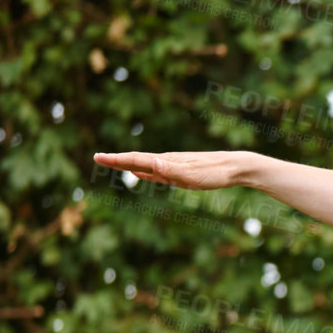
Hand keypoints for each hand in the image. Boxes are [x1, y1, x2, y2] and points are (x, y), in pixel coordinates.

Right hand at [91, 150, 247, 190]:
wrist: (235, 167)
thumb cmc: (215, 173)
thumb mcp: (192, 175)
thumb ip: (170, 171)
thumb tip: (149, 163)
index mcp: (166, 161)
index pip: (135, 159)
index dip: (115, 159)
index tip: (97, 156)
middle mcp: (167, 161)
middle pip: (136, 159)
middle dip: (117, 160)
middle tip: (97, 158)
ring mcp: (173, 165)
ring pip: (144, 164)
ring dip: (127, 163)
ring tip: (113, 163)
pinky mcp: (180, 171)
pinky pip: (156, 171)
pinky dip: (143, 171)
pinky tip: (140, 172)